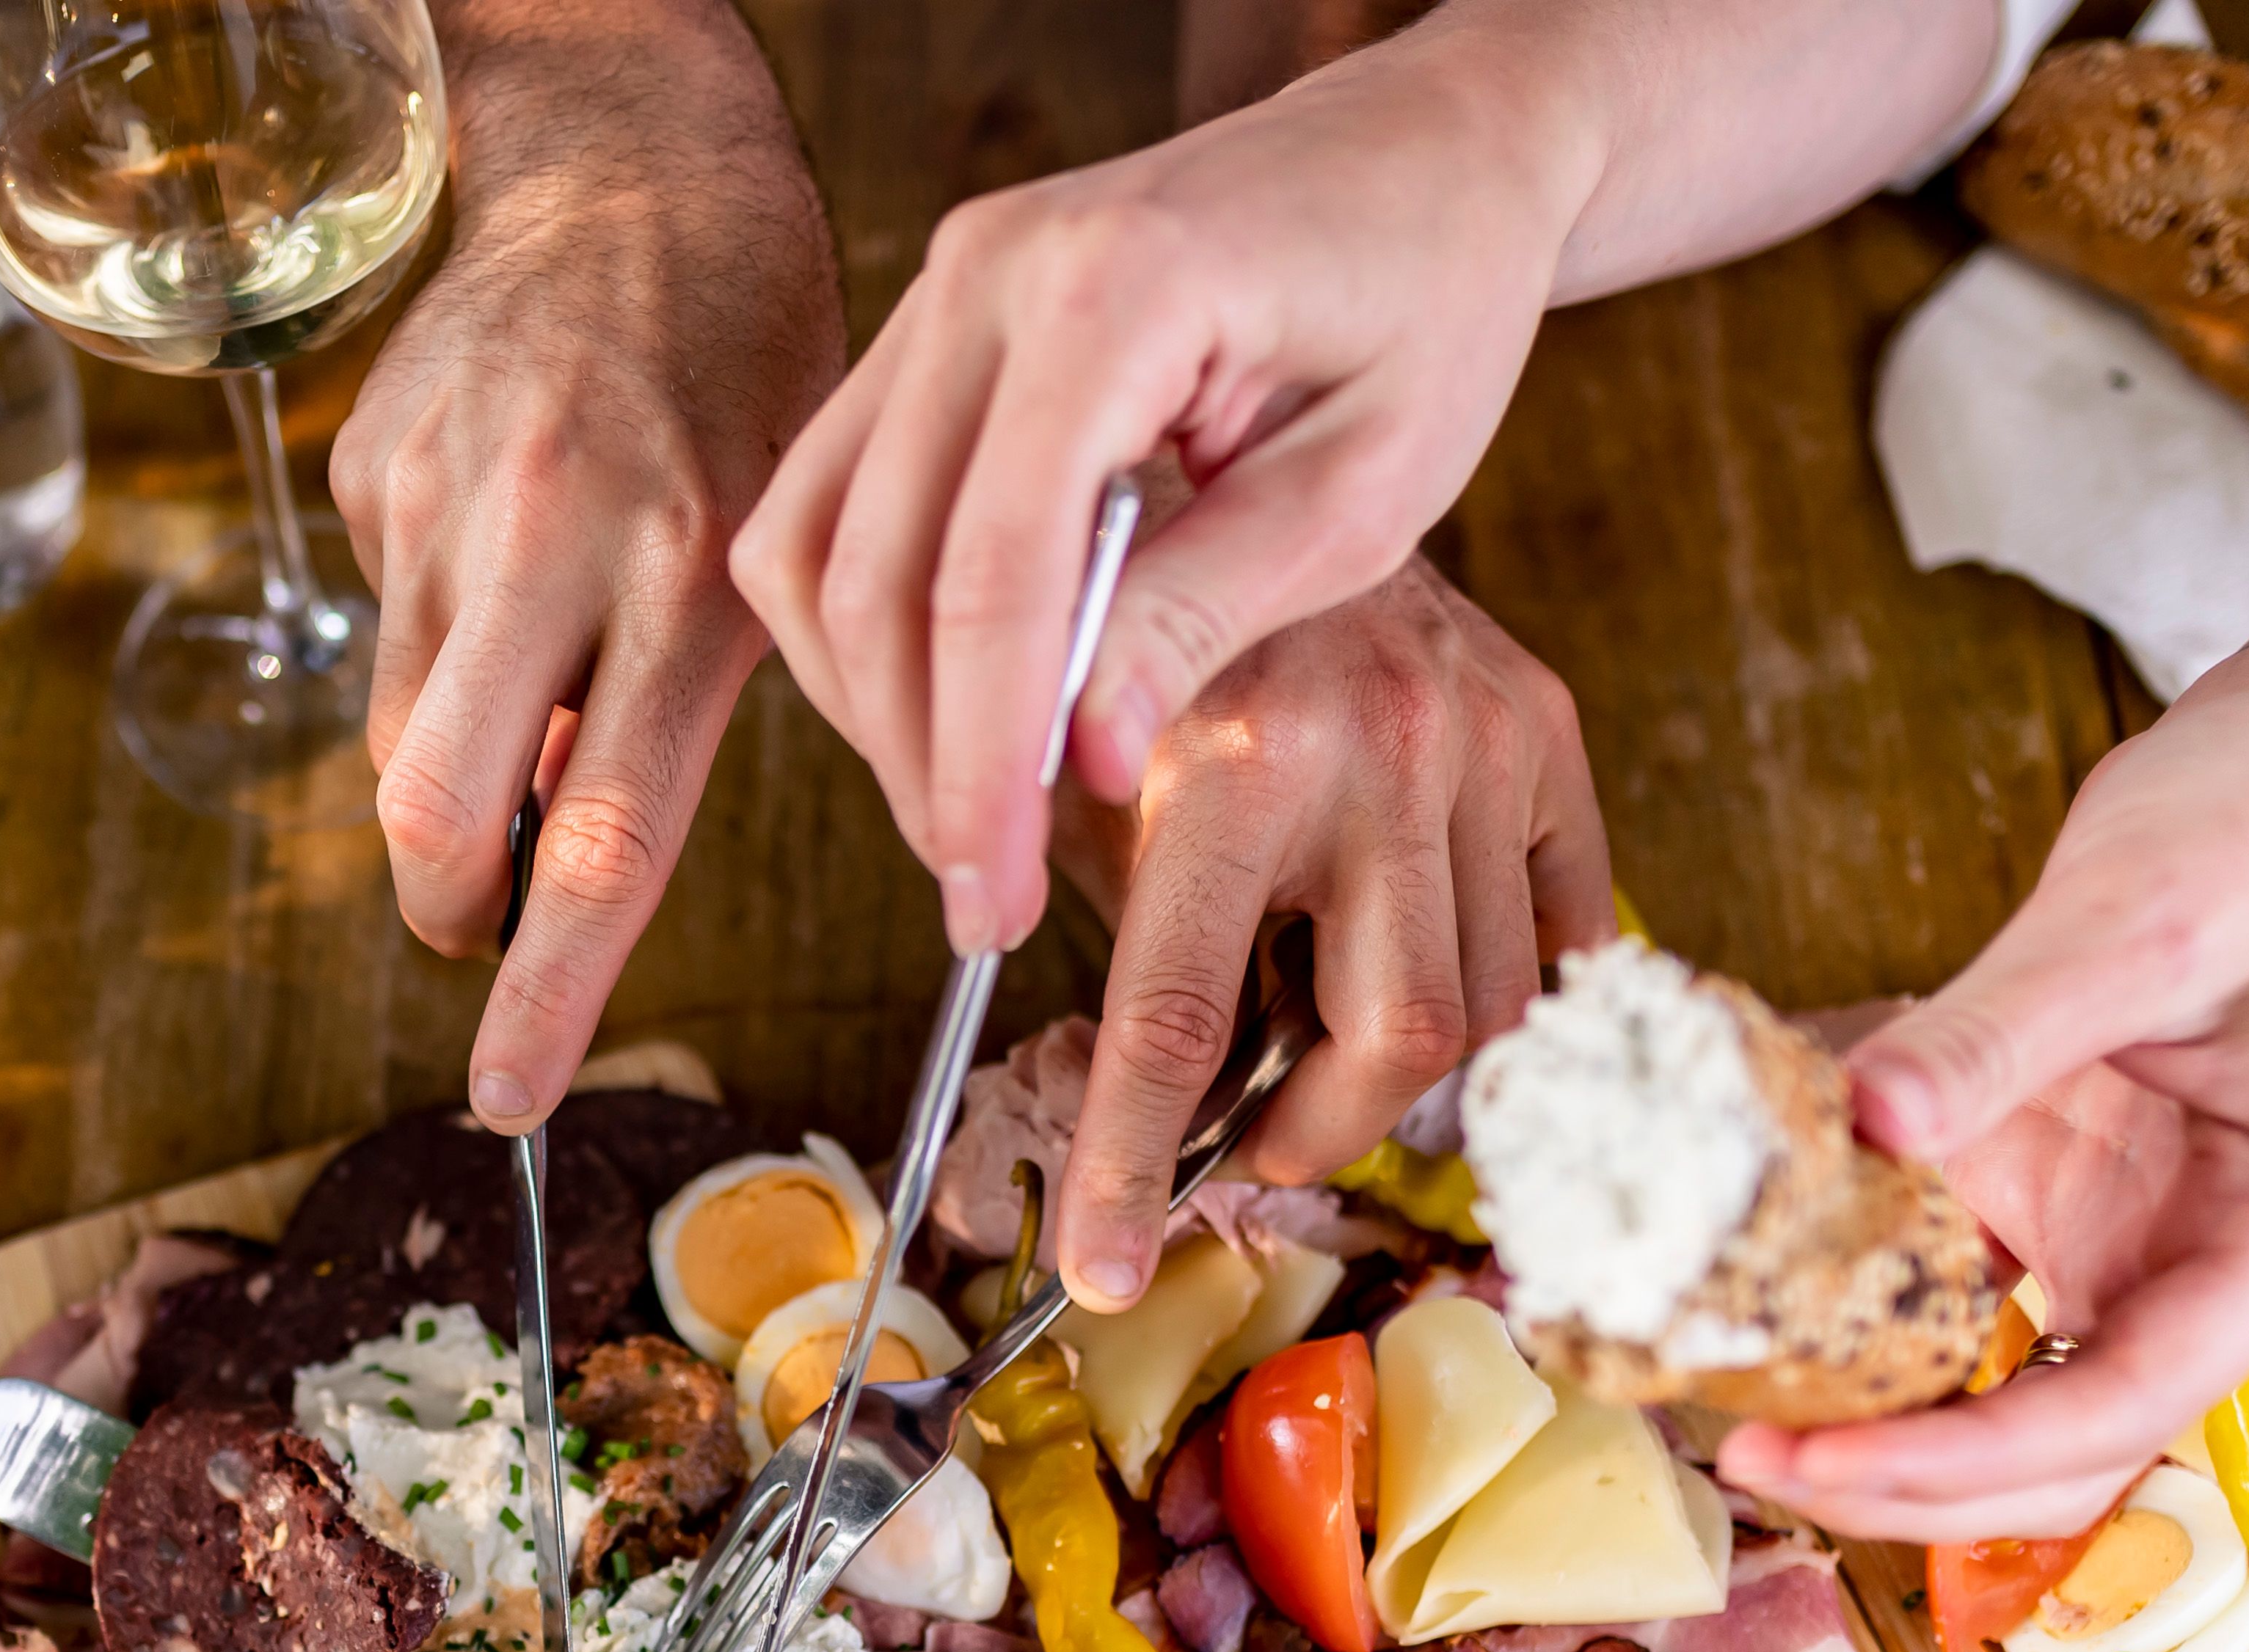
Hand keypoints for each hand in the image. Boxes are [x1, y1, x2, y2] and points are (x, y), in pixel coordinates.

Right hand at [328, 0, 841, 1128]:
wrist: (641, 171)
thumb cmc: (750, 374)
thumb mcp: (788, 543)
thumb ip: (692, 708)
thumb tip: (568, 857)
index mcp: (694, 578)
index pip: (604, 841)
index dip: (545, 991)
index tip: (506, 1097)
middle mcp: (557, 542)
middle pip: (441, 813)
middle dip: (449, 909)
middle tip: (479, 922)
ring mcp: (447, 503)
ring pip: (396, 741)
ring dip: (443, 785)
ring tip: (525, 708)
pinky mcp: (372, 469)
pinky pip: (384, 625)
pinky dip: (438, 646)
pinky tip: (506, 556)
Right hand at [729, 22, 1591, 968]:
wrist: (1424, 154)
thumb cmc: (1432, 299)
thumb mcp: (1371, 481)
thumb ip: (1213, 607)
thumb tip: (1079, 760)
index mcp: (1117, 286)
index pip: (994, 571)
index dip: (982, 760)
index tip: (996, 898)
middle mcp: (992, 270)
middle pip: (877, 569)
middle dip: (919, 761)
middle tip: (985, 900)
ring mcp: (943, 289)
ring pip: (815, 543)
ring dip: (873, 705)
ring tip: (968, 820)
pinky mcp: (929, 329)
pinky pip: (832, 502)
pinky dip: (869, 630)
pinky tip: (951, 713)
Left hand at [1043, 553, 1604, 1302]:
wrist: (1266, 449)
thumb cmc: (1156, 647)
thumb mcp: (1096, 789)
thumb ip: (1134, 943)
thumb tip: (1155, 1134)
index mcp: (1222, 762)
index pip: (1174, 1025)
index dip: (1134, 1169)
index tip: (1105, 1269)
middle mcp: (1369, 747)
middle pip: (1391, 1040)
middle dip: (1315, 1127)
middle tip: (1253, 1137)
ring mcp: (1478, 736)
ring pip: (1487, 1005)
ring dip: (1398, 1065)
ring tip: (1320, 1020)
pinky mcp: (1547, 724)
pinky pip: (1562, 932)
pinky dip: (1498, 989)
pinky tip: (1414, 961)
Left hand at [1720, 681, 2248, 1543]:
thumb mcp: (2133, 920)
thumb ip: (1997, 1032)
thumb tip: (1861, 1121)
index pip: (2125, 1404)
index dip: (1964, 1462)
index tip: (1816, 1461)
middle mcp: (2229, 1264)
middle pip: (2071, 1448)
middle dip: (1912, 1481)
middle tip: (1742, 1454)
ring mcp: (2155, 1239)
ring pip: (2020, 1399)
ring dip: (1890, 1425)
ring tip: (1735, 1410)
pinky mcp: (2085, 1196)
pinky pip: (1983, 1300)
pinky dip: (1885, 1320)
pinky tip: (1773, 1309)